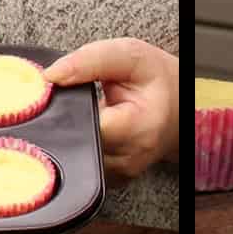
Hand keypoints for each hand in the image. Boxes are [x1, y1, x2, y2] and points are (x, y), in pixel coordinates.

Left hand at [44, 39, 177, 184]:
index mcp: (139, 128)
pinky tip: (91, 124)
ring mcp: (121, 172)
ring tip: (88, 110)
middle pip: (77, 144)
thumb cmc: (158, 80)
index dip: (67, 110)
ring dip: (75, 132)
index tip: (60, 93)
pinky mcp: (113, 177)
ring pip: (78, 155)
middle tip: (75, 99)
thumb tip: (52, 75)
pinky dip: (83, 142)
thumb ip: (90, 60)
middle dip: (68, 121)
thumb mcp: (131, 56)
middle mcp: (130, 158)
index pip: (85, 127)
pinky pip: (85, 161)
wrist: (180, 105)